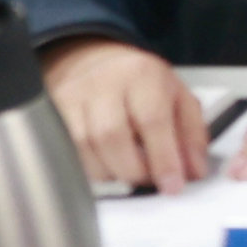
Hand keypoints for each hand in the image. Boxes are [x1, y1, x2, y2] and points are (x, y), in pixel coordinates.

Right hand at [41, 36, 208, 191]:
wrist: (95, 61)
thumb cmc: (140, 82)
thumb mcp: (178, 98)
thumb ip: (192, 135)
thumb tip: (194, 171)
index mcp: (142, 76)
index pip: (152, 121)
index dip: (163, 159)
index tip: (172, 185)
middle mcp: (104, 84)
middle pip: (112, 137)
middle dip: (135, 170)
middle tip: (151, 180)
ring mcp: (73, 97)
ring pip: (85, 147)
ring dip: (111, 172)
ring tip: (130, 171)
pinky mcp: (53, 113)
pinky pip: (67, 151)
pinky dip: (89, 168)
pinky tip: (107, 166)